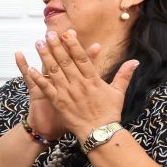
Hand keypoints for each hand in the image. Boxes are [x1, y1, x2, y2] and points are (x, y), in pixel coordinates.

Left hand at [18, 29, 136, 139]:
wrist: (100, 133)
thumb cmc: (109, 113)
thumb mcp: (119, 92)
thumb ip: (124, 75)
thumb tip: (135, 61)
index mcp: (93, 80)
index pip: (82, 58)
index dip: (73, 45)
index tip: (66, 33)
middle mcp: (79, 84)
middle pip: (65, 61)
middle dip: (56, 46)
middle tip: (48, 34)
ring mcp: (68, 93)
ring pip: (54, 71)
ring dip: (45, 56)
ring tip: (38, 44)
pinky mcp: (58, 102)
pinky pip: (47, 88)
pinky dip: (39, 78)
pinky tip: (31, 68)